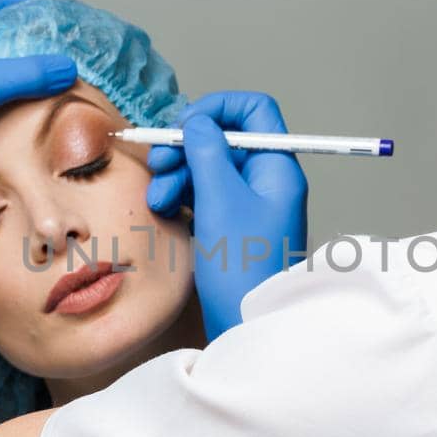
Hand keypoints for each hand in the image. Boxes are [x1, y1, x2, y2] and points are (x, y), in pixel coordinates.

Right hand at [146, 91, 307, 341]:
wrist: (247, 327)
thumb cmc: (242, 267)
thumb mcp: (220, 199)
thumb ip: (208, 152)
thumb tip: (198, 121)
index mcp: (277, 168)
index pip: (254, 111)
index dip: (217, 109)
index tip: (183, 124)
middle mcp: (268, 182)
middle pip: (224, 139)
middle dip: (186, 147)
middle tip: (159, 163)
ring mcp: (250, 206)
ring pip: (209, 168)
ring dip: (177, 175)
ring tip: (158, 199)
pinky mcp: (232, 228)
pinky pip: (205, 196)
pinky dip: (182, 197)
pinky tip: (164, 211)